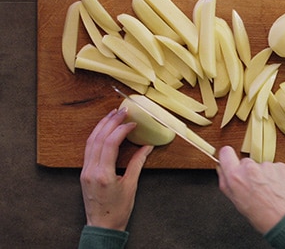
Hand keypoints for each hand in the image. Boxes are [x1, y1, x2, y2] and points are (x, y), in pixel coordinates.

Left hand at [80, 107, 153, 230]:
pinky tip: (103, 128)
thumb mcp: (131, 186)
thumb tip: (147, 146)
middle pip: (99, 138)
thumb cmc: (117, 211)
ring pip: (91, 140)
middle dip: (111, 121)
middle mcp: (91, 170)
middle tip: (122, 111)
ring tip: (112, 114)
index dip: (122, 129)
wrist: (102, 227)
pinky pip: (88, 147)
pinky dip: (96, 135)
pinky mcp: (84, 171)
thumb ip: (138, 162)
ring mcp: (85, 170)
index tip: (132, 123)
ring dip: (102, 125)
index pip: (111, 143)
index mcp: (103, 174)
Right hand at [217, 146, 284, 233]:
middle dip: (248, 171)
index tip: (230, 160)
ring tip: (268, 191)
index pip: (225, 152)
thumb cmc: (261, 216)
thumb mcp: (236, 202)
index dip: (227, 157)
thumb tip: (221, 169)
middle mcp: (249, 168)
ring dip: (263, 175)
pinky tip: (277, 188)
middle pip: (245, 162)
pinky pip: (274, 167)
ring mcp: (266, 166)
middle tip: (254, 187)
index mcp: (235, 176)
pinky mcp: (280, 166)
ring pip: (261, 165)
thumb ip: (226, 182)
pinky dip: (275, 175)